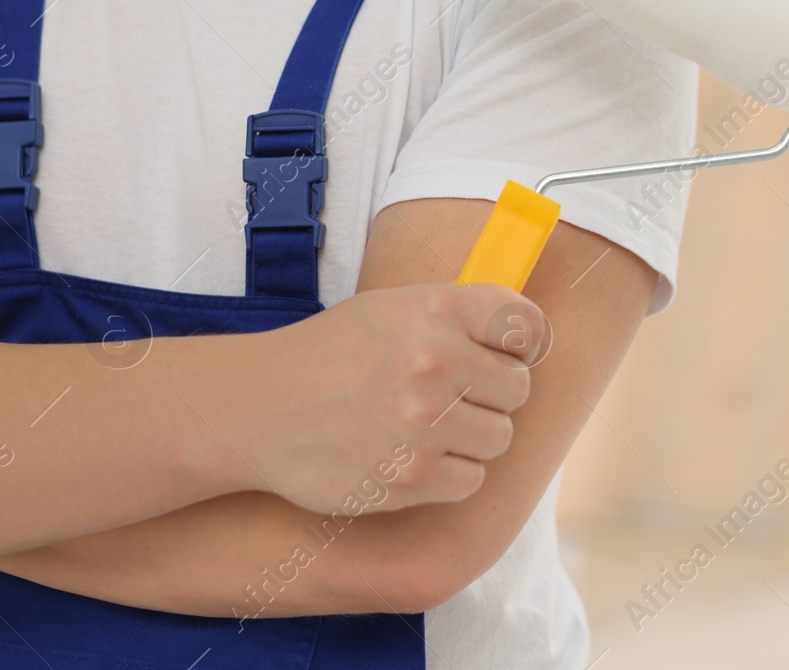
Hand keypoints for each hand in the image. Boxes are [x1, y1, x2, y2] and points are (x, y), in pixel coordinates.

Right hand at [213, 282, 542, 514]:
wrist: (258, 410)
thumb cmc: (333, 355)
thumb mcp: (394, 308)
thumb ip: (461, 317)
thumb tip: (531, 340)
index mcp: (436, 309)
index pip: (526, 327)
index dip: (520, 346)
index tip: (503, 355)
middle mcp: (435, 362)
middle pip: (518, 390)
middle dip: (490, 396)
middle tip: (450, 397)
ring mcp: (423, 424)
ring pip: (499, 438)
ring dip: (470, 438)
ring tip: (425, 427)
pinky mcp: (409, 478)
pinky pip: (471, 480)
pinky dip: (448, 474)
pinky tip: (411, 457)